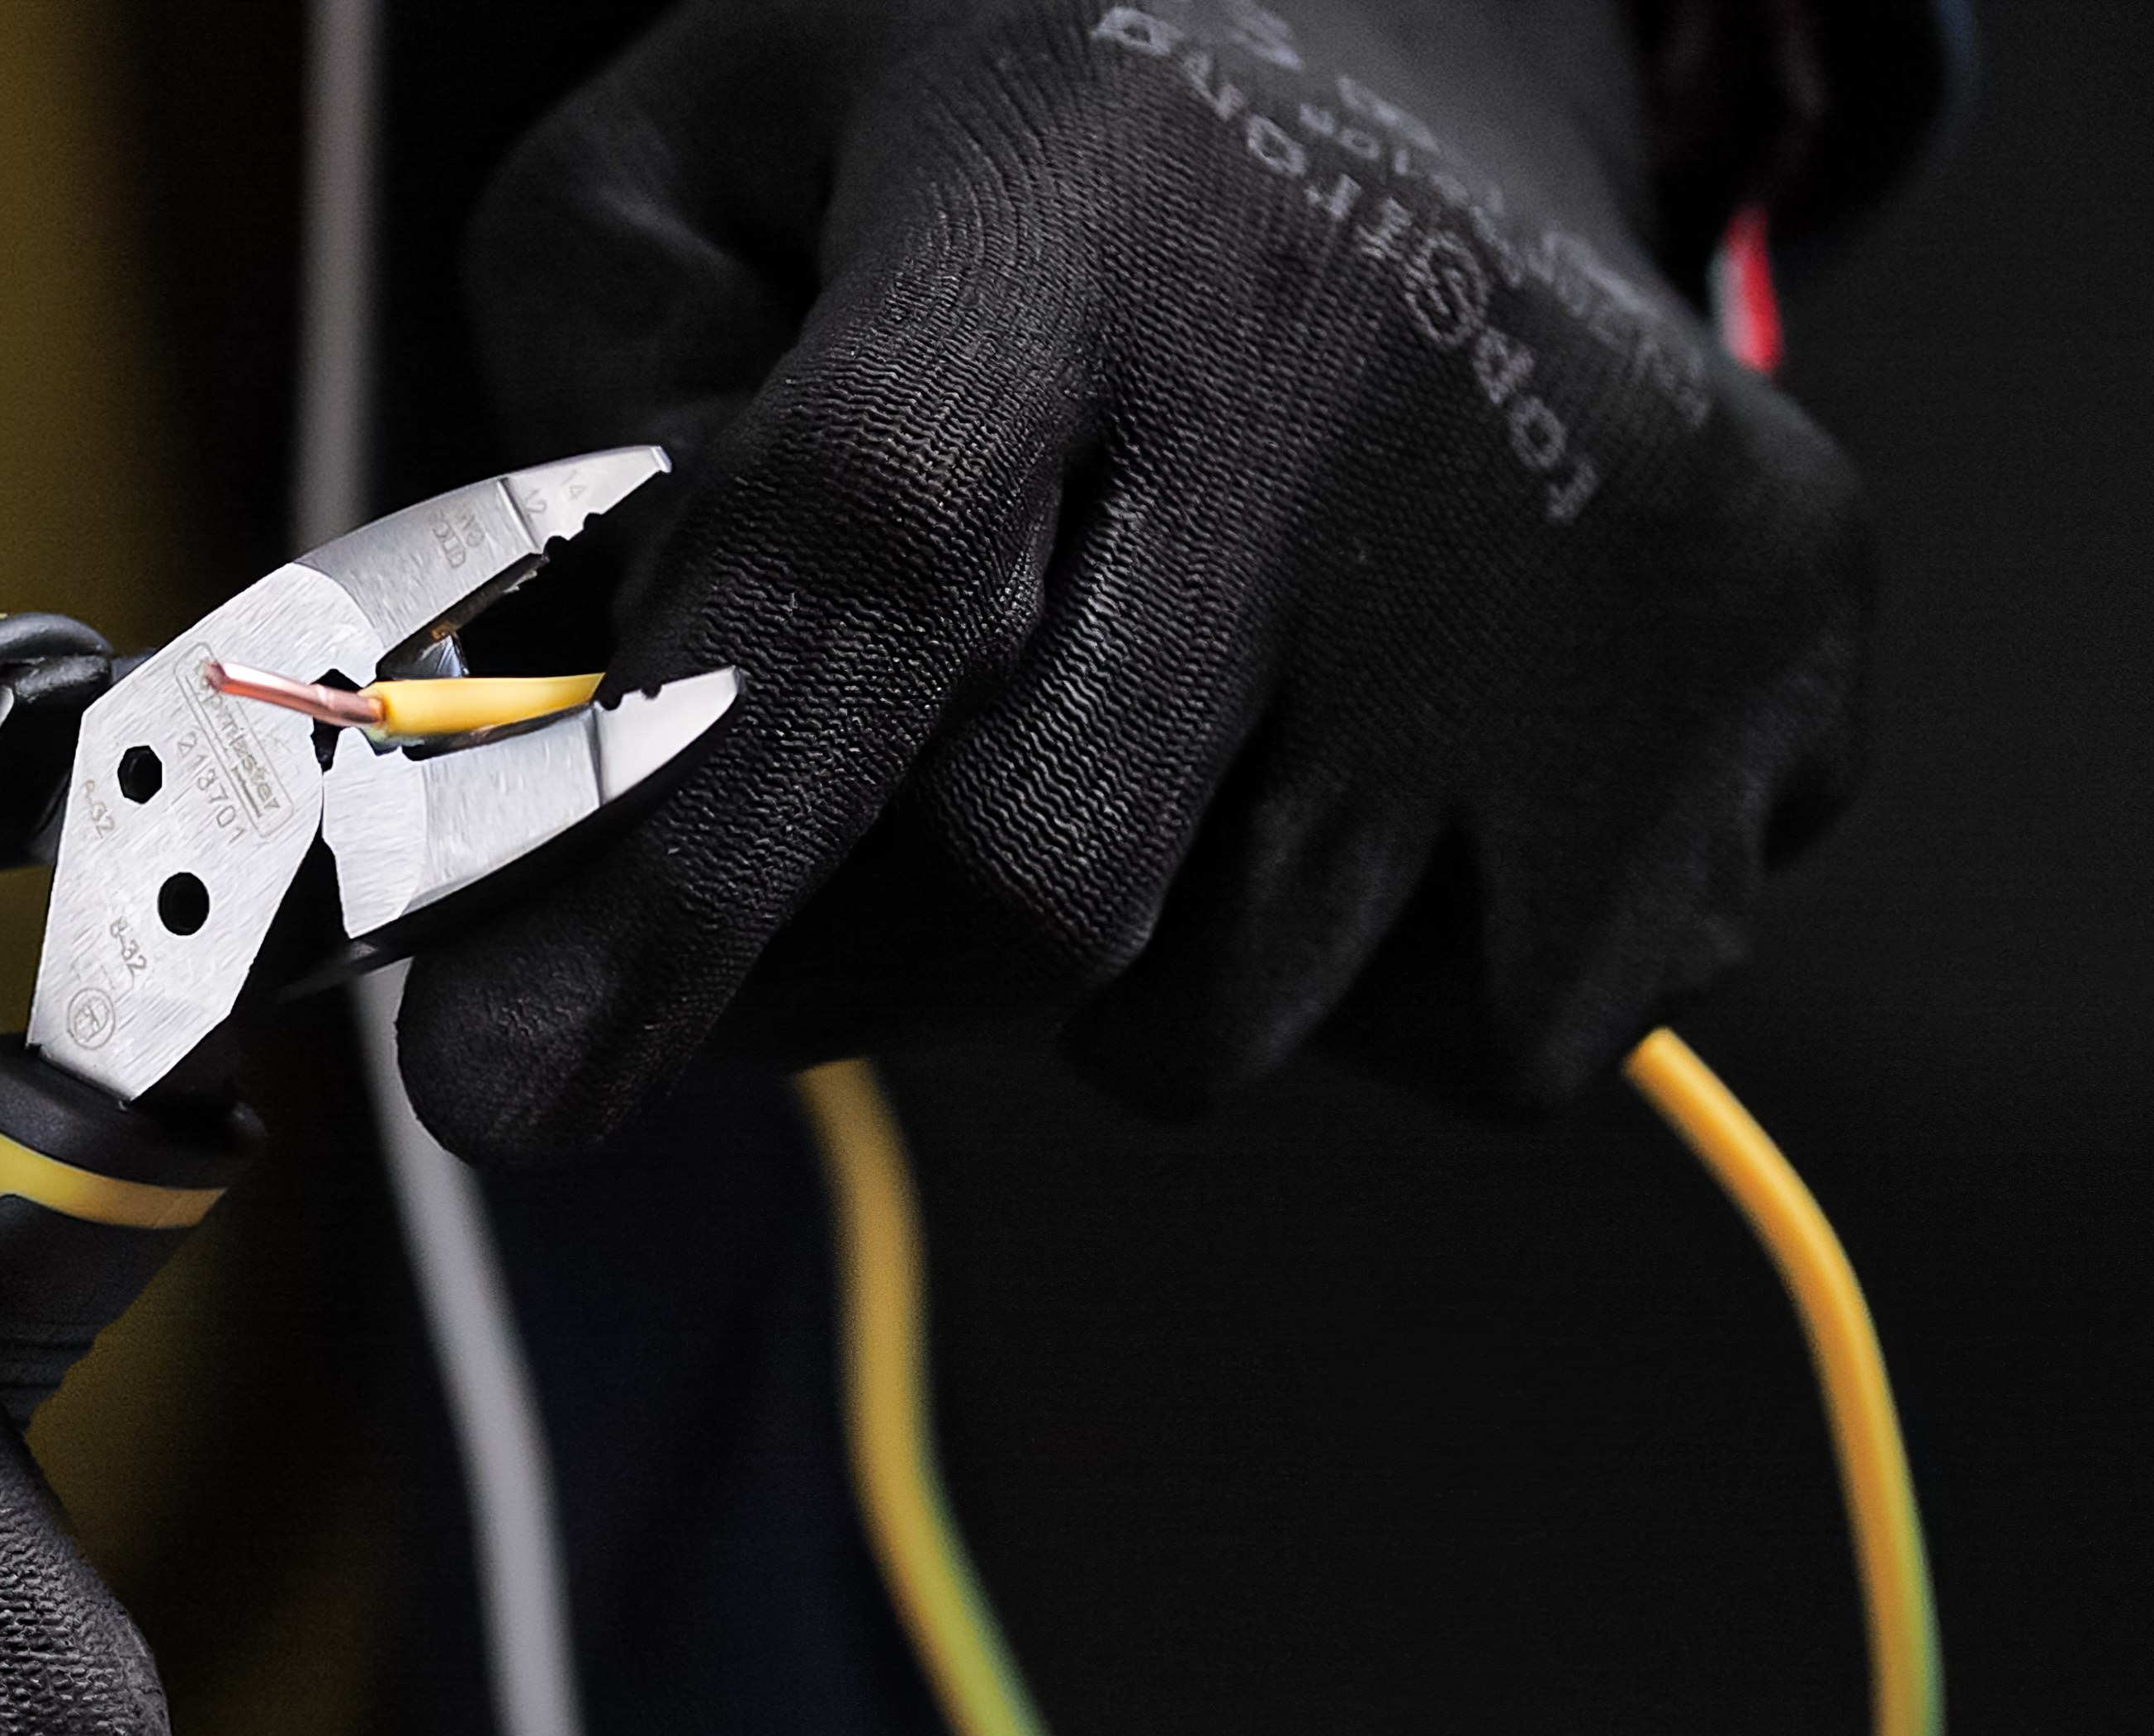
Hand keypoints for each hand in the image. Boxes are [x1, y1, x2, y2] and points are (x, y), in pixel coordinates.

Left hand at [397, 0, 1869, 1160]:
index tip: (508, 1089)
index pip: (862, 554)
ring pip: (1222, 1015)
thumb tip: (565, 770)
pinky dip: (1347, 964)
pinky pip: (1462, 1038)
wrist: (1429, 53)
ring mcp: (1610, 542)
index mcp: (1072, 190)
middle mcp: (1371, 361)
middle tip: (815, 839)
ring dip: (1108, 945)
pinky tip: (1346, 738)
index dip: (679, 851)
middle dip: (857, 951)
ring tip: (1155, 691)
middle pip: (1037, 881)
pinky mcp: (1770, 672)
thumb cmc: (1021, 128)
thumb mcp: (702, 165)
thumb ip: (576, 442)